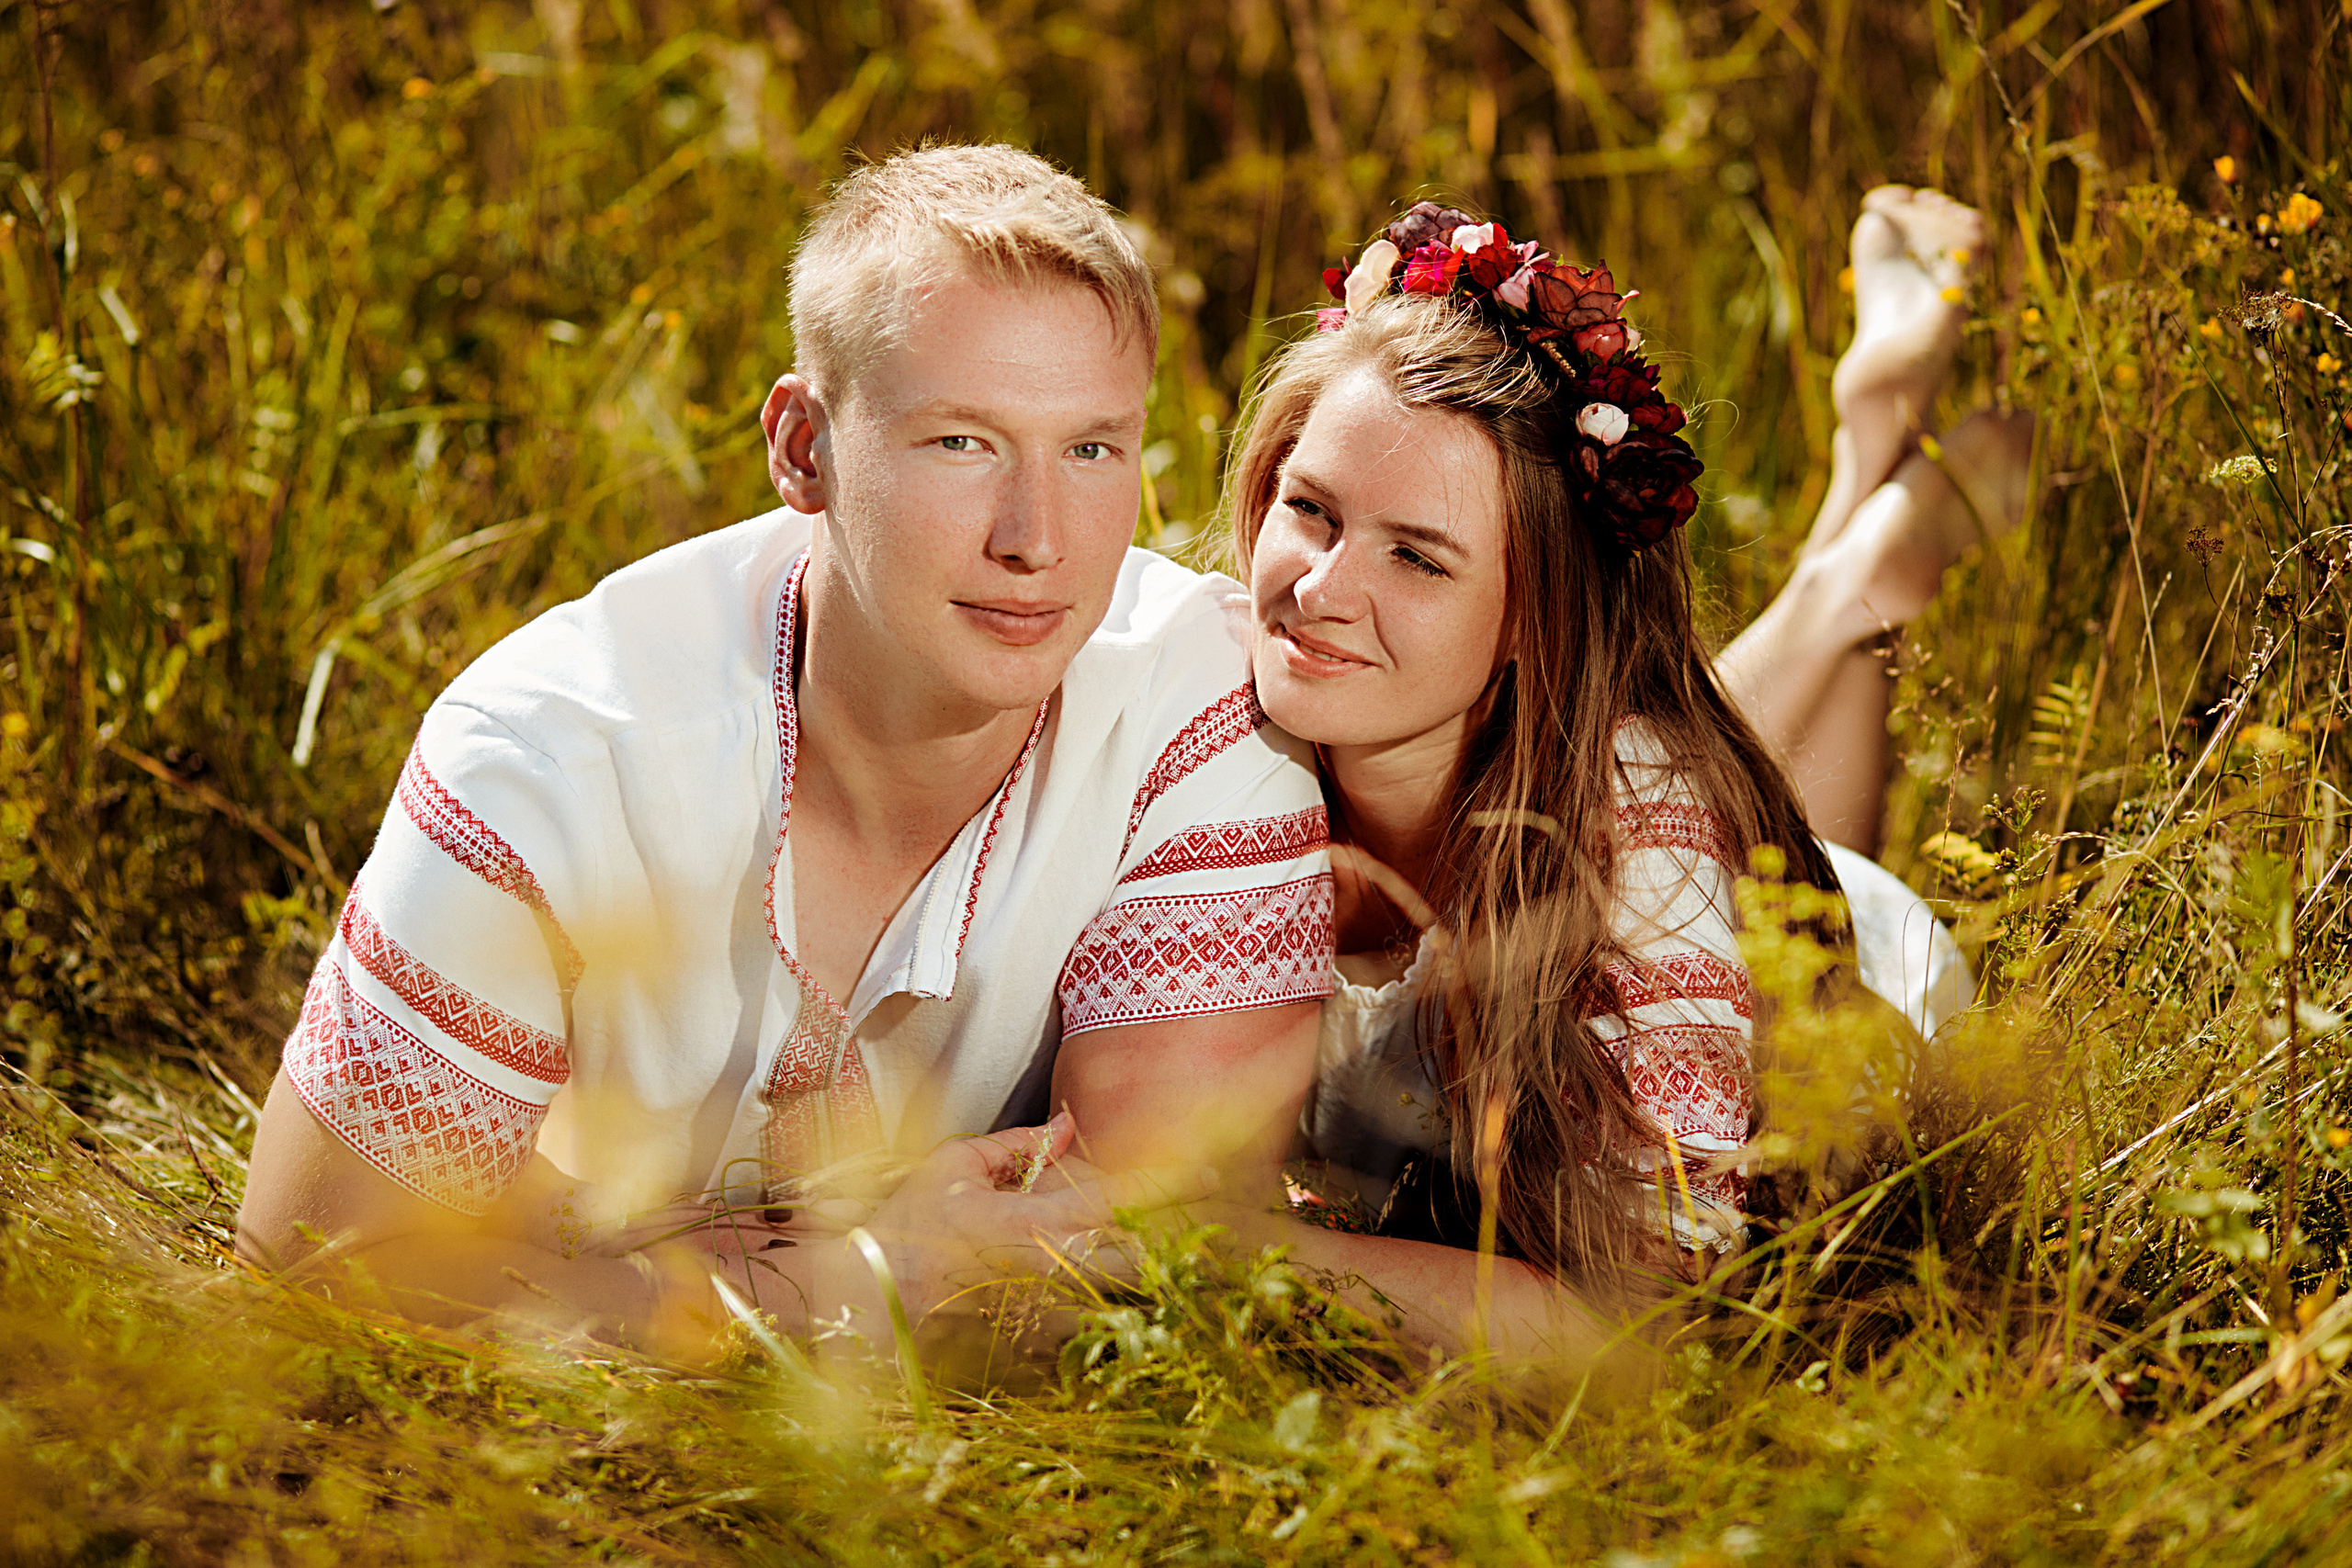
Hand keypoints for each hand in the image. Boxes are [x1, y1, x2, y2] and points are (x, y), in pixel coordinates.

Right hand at [807, 1111, 1218, 1338]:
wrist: (860, 1311)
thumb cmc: (901, 1232)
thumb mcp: (952, 1169)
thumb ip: (1016, 1147)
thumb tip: (1067, 1126)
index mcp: (1037, 1224)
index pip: (1125, 1199)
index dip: (1176, 1182)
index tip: (1216, 1171)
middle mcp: (1053, 1277)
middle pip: (1146, 1265)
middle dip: (1174, 1251)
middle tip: (1198, 1240)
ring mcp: (1048, 1328)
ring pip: (1126, 1311)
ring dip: (1143, 1295)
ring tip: (1165, 1285)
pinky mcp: (1035, 1364)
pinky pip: (1087, 1347)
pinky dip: (1101, 1332)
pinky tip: (1097, 1322)